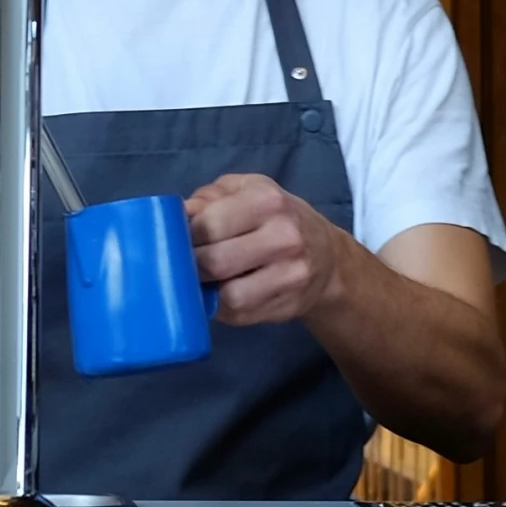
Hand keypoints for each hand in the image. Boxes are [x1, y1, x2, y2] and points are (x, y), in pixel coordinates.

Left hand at [185, 173, 346, 326]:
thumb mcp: (247, 190)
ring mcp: (290, 275)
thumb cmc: (275, 216)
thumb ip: (211, 196)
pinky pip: (241, 316)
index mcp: (267, 201)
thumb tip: (179, 215)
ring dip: (208, 292)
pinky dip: (222, 309)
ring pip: (230, 296)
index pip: (210, 224)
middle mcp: (283, 236)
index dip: (185, 236)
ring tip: (202, 281)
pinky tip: (221, 294)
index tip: (179, 241)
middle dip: (191, 267)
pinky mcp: (287, 306)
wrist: (327, 255)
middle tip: (185, 265)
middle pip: (216, 262)